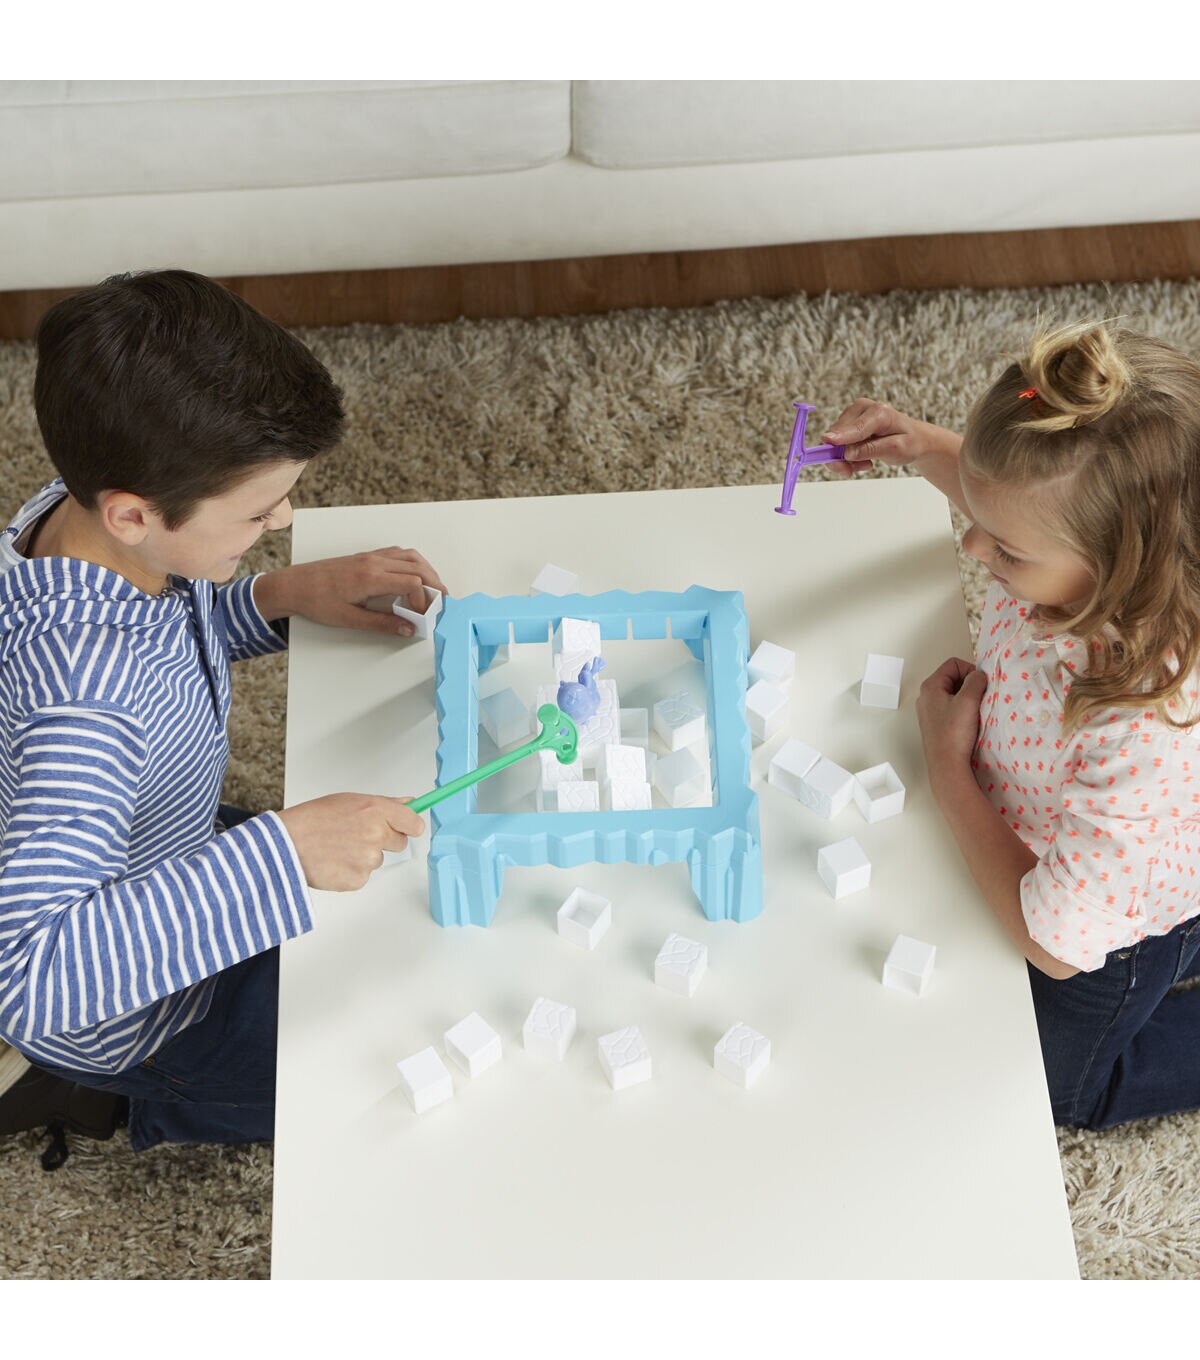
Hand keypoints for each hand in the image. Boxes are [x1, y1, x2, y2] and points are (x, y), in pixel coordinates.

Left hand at [255, 548, 448, 637]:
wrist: (294, 586)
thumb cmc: (316, 601)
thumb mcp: (350, 619)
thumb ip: (382, 623)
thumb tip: (408, 629)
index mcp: (371, 577)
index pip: (412, 583)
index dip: (425, 600)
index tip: (423, 616)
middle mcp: (374, 562)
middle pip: (418, 567)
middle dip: (436, 585)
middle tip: (444, 603)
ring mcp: (371, 556)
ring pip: (411, 557)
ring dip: (427, 571)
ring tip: (435, 589)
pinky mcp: (367, 557)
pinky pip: (398, 554)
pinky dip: (413, 564)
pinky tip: (414, 577)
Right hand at [277, 793, 424, 890]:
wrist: (285, 845)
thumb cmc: (312, 820)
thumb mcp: (349, 801)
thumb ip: (383, 804)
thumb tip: (409, 802)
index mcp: (376, 810)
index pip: (413, 823)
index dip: (409, 826)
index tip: (406, 827)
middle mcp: (376, 834)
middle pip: (399, 843)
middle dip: (384, 840)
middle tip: (358, 836)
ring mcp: (368, 859)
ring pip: (377, 860)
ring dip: (363, 856)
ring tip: (338, 847)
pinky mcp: (358, 879)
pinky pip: (363, 876)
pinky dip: (351, 872)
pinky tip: (334, 861)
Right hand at [822, 399, 932, 478]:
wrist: (914, 438)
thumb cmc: (909, 442)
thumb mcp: (896, 449)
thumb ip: (871, 450)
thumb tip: (847, 453)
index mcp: (879, 412)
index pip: (856, 428)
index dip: (840, 437)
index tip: (826, 441)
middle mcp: (863, 408)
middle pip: (839, 434)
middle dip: (844, 456)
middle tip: (863, 467)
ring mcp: (853, 413)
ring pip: (835, 440)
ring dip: (846, 458)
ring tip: (866, 463)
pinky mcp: (847, 421)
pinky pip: (837, 442)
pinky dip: (846, 455)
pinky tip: (861, 458)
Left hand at [915, 657, 987, 808]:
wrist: (947, 765)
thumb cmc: (955, 732)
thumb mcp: (968, 700)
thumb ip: (975, 681)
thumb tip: (979, 675)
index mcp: (930, 686)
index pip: (953, 664)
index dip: (970, 670)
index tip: (981, 685)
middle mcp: (926, 696)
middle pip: (953, 677)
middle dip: (970, 684)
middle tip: (981, 697)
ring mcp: (930, 710)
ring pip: (954, 693)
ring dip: (968, 697)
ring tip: (976, 710)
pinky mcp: (936, 723)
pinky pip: (952, 707)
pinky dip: (963, 709)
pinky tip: (971, 720)